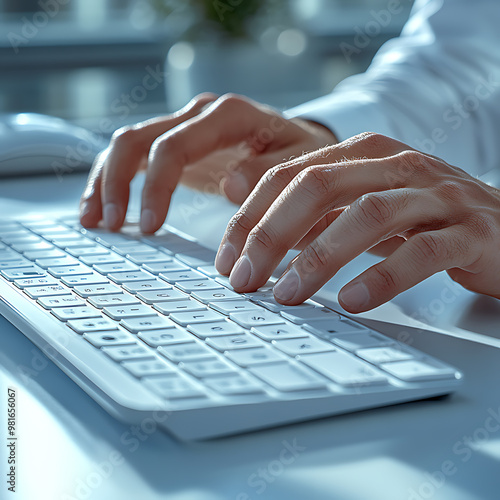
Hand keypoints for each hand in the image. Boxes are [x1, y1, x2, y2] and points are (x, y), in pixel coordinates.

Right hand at [79, 93, 335, 232]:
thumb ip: (269, 174)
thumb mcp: (300, 165)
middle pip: (138, 139)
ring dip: (104, 181)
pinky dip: (112, 181)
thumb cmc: (301, 158)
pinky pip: (133, 156)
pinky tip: (102, 211)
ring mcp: (184, 127)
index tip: (149, 227)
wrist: (298, 145)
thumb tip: (229, 184)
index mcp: (228, 116)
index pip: (175, 145)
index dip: (156, 186)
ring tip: (94, 221)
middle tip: (113, 226)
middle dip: (118, 183)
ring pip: (127, 144)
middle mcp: (199, 115)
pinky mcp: (176, 145)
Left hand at [215, 133, 499, 312]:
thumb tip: (248, 225)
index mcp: (364, 154)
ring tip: (286, 296)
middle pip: (318, 186)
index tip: (227, 261)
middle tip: (244, 280)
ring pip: (366, 215)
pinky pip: (421, 250)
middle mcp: (398, 164)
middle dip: (271, 234)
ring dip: (318, 258)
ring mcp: (437, 194)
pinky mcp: (471, 230)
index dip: (251, 218)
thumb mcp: (362, 210)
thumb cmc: (424, 221)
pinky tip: (351, 302)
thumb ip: (313, 213)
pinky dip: (382, 276)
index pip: (291, 175)